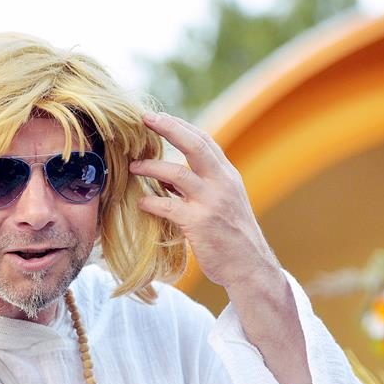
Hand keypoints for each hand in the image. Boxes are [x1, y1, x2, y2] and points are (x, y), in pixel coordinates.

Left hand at [130, 112, 277, 288]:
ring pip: (176, 173)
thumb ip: (201, 186)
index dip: (180, 126)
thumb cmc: (231, 236)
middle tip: (145, 119)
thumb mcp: (223, 202)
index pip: (204, 141)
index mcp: (227, 176)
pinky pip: (168, 206)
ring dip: (150, 167)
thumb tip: (166, 176)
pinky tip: (141, 202)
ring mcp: (211, 203)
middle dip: (168, 128)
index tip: (158, 117)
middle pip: (194, 145)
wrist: (250, 267)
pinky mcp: (199, 224)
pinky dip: (151, 201)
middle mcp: (222, 184)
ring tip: (133, 166)